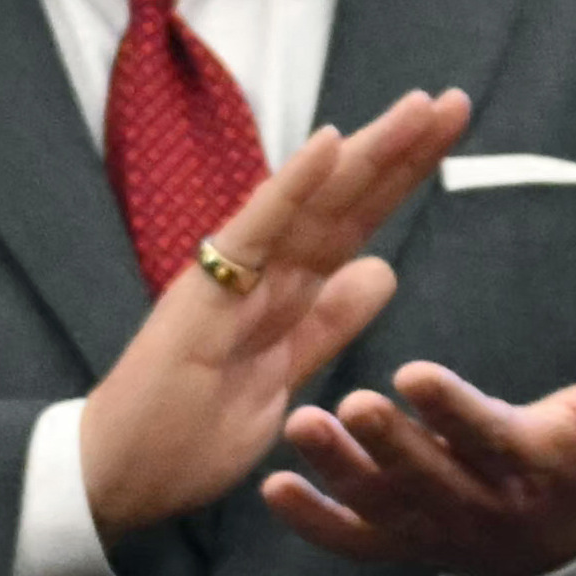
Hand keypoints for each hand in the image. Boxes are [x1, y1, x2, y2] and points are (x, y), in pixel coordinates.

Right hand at [82, 88, 465, 536]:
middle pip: (344, 200)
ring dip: (364, 152)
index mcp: (285, 287)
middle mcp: (262, 268)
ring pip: (312, 203)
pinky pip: (256, 231)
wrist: (120, 475)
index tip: (448, 133)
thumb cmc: (189, 430)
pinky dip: (291, 186)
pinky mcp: (204, 293)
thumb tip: (382, 270)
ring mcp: (232, 275)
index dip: (402, 176)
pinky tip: (328, 143)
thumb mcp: (288, 374)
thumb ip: (330, 321)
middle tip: (455, 101)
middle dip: (400, 149)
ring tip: (415, 108)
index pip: (356, 220)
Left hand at [268, 349, 575, 575]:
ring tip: (301, 426)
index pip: (487, 437)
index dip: (452, 409)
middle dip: (389, 442)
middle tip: (352, 402)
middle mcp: (476, 507)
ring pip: (381, 506)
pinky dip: (313, 523)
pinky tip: (273, 489)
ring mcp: (433, 533)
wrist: (564, 552)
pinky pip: (353, 542)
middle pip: (428, 476)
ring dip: (339, 471)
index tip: (415, 373)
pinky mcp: (400, 548)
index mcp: (527, 469)